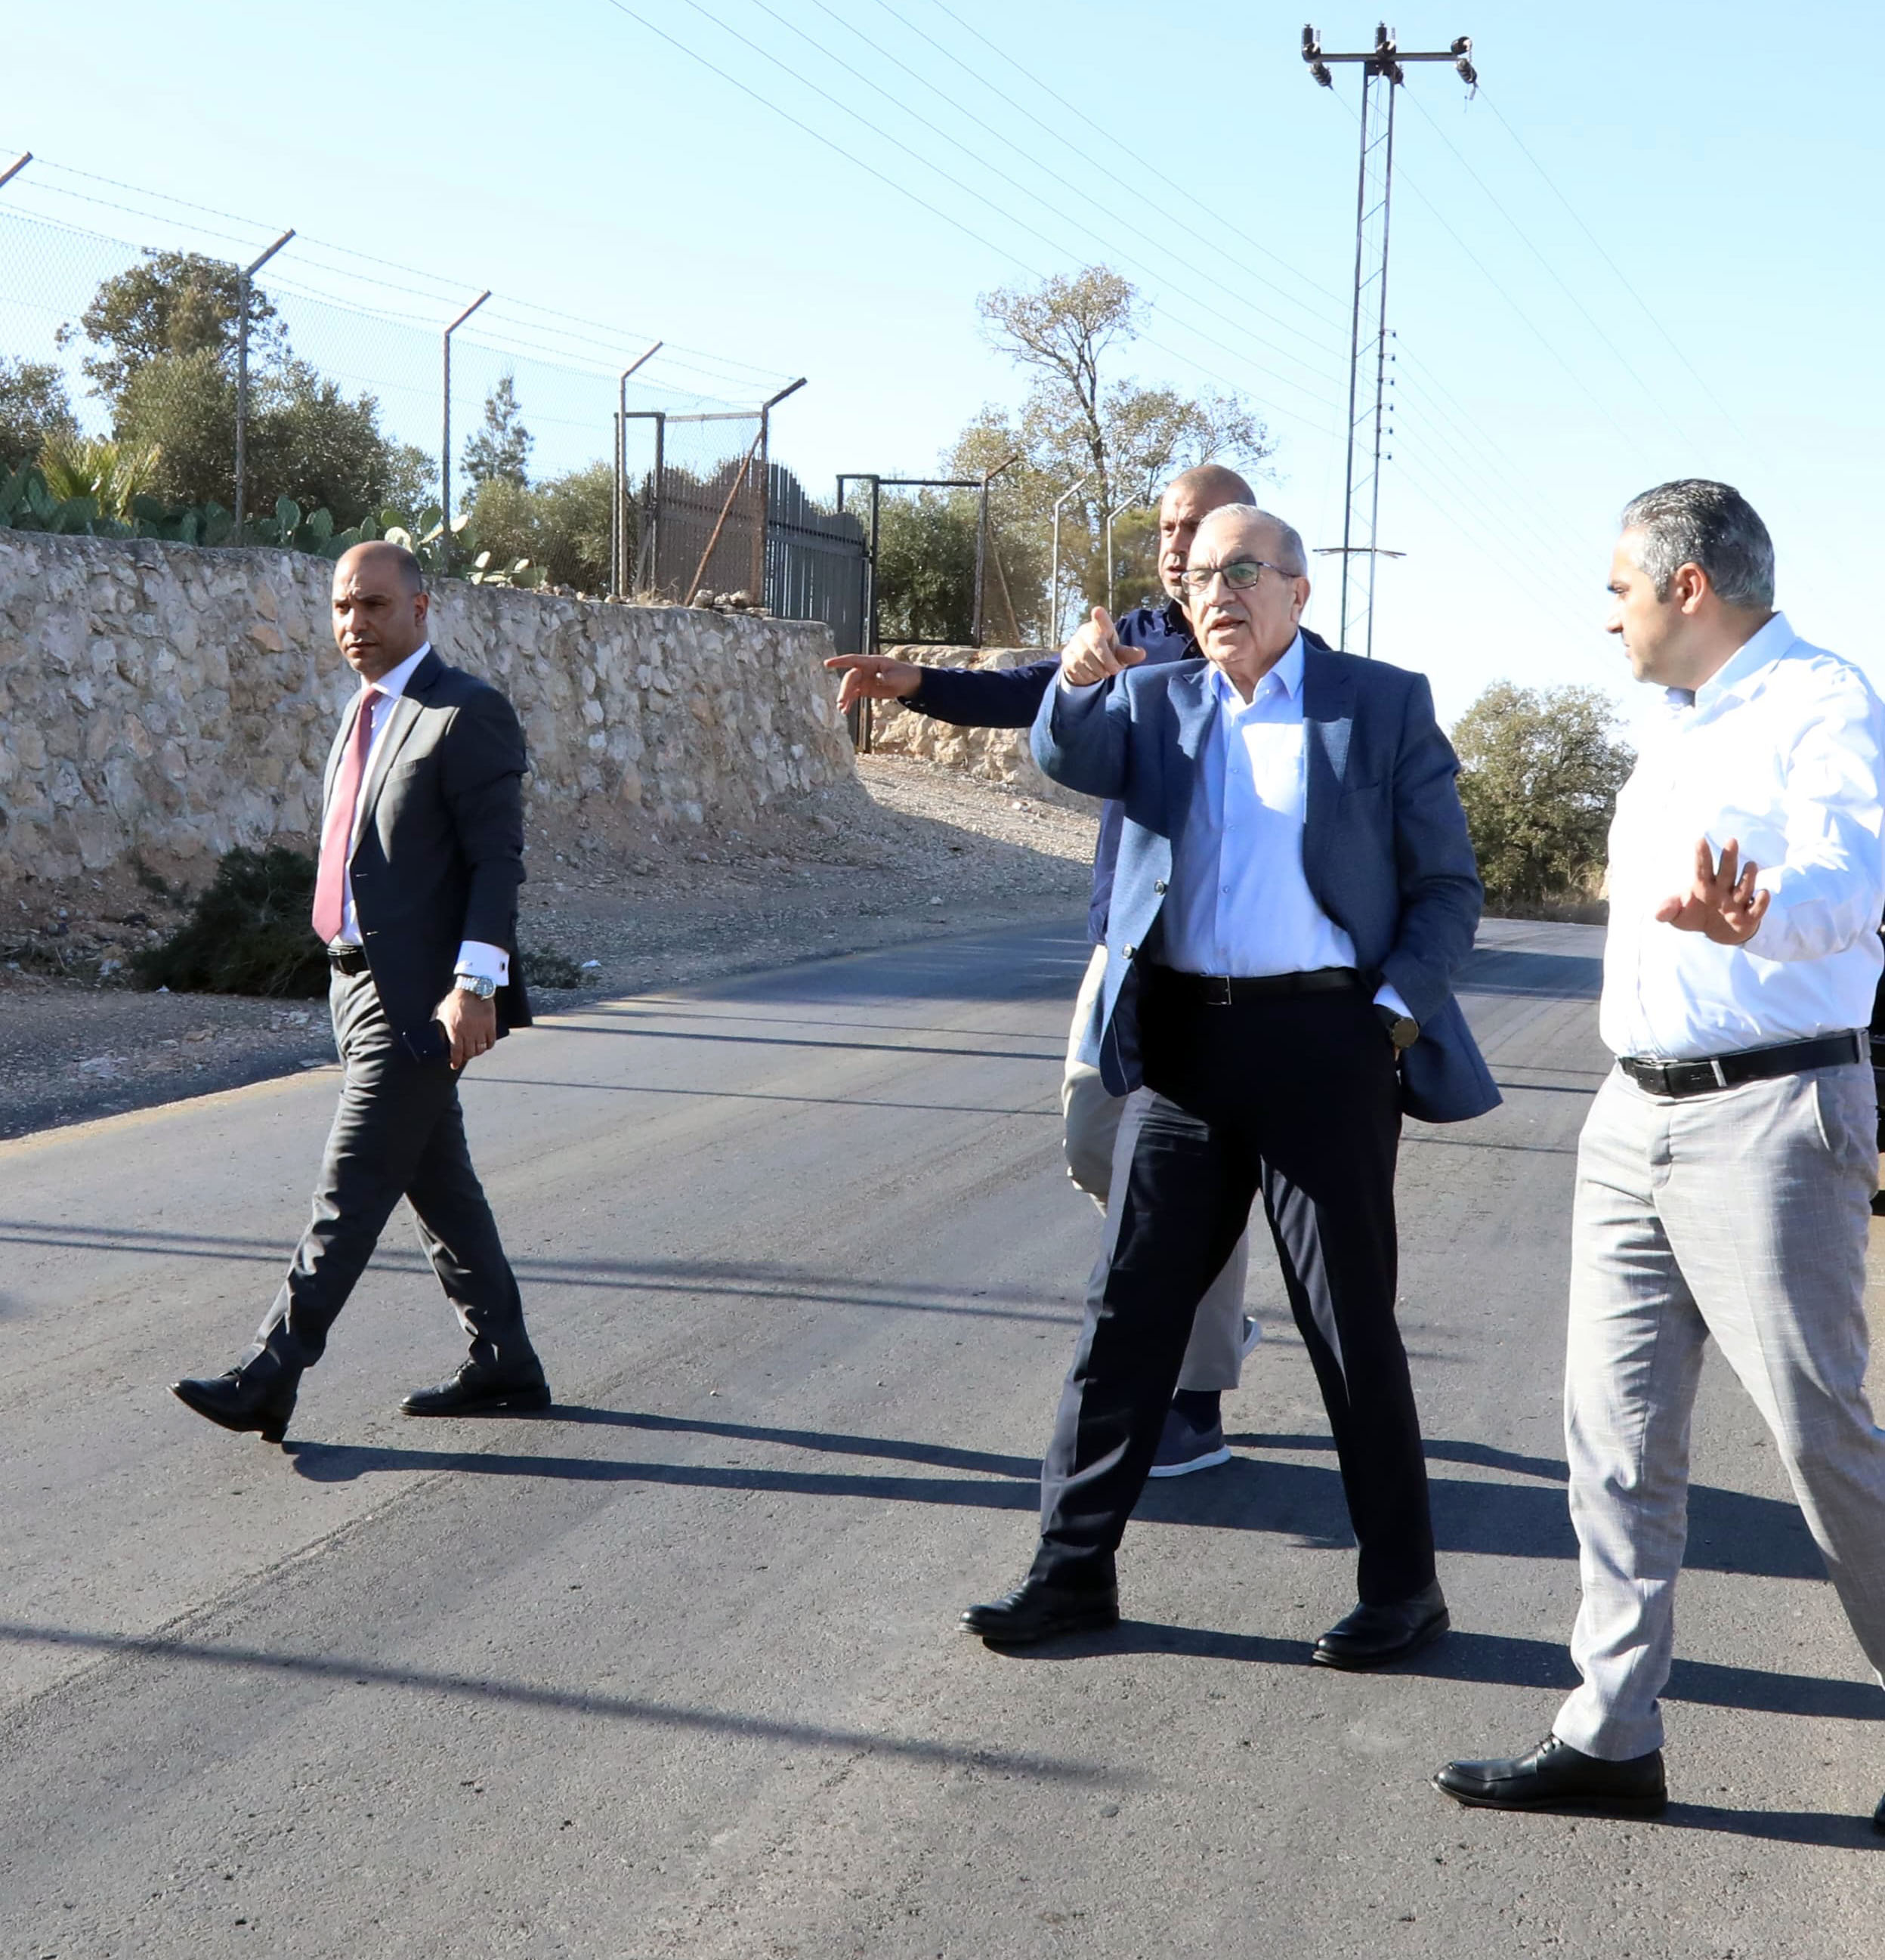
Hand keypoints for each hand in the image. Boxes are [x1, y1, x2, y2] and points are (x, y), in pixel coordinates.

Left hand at [435, 987, 498, 1068]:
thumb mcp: (441, 1011)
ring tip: (474, 1050)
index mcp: (455, 1030)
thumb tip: (431, 1032)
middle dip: (466, 1057)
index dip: (455, 1061)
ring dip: (476, 1052)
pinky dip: (487, 1046)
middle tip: (464, 1056)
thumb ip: (437, 1023)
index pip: (456, 1052)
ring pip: (480, 1049)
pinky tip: (484, 1045)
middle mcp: (468, 1032)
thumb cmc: (455, 999)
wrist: (472, 988)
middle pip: (469, 1053)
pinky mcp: (490, 1025)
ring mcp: (480, 1029)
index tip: (454, 1065)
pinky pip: (490, 1042)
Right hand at [823, 654, 924, 711]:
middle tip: (841, 701)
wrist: (909, 683)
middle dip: (844, 689)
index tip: (827, 664)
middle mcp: (864, 670)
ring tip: (841, 709)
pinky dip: (849, 702)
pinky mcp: (865, 689)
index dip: (839, 662)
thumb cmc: (904, 675)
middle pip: (850, 678)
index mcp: (871, 662)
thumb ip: (887, 677)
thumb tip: (878, 679)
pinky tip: (844, 711)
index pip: (853, 660)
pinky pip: (854, 695)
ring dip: (845, 697)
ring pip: (850, 688)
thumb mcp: (898, 676)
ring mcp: (864, 680)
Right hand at [1060, 607, 1146, 687]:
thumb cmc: (1107, 654)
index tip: (1097, 611)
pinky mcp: (1066, 655)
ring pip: (1084, 657)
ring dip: (1097, 670)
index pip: (1101, 620)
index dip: (1100, 616)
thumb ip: (1128, 654)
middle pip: (1095, 644)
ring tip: (1104, 673)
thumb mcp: (1119, 654)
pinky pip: (1075, 666)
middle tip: (1114, 671)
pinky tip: (1092, 675)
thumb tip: (1142, 654)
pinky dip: (1087, 675)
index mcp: (1102, 627)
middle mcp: (1085, 631)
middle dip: (1106, 661)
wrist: (1087, 665)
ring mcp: (1074, 643)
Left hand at [1654, 836, 1770, 944]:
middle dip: (1729, 858)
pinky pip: (1756, 909)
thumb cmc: (1697, 917)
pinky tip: (1763, 893)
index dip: (1701, 855)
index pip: (1702, 869)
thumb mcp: (1678, 916)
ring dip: (1748, 877)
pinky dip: (1761, 902)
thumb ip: (1669, 911)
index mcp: (1704, 886)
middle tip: (1731, 841)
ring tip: (1751, 864)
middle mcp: (1723, 890)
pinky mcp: (1748, 918)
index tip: (1699, 840)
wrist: (1718, 934)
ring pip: (1744, 887)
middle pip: (1726, 872)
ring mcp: (1737, 903)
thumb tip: (1657, 913)